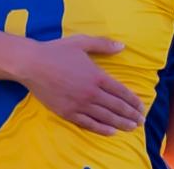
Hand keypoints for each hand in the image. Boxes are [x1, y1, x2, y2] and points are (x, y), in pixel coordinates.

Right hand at [18, 35, 144, 135]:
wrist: (32, 64)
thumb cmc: (57, 51)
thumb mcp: (82, 42)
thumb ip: (103, 44)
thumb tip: (122, 46)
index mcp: (97, 76)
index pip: (121, 91)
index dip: (133, 100)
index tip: (141, 106)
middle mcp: (91, 92)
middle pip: (116, 107)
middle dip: (131, 114)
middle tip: (141, 120)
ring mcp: (79, 104)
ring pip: (105, 117)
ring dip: (121, 123)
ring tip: (132, 128)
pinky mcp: (67, 113)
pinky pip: (88, 124)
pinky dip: (102, 129)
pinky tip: (111, 131)